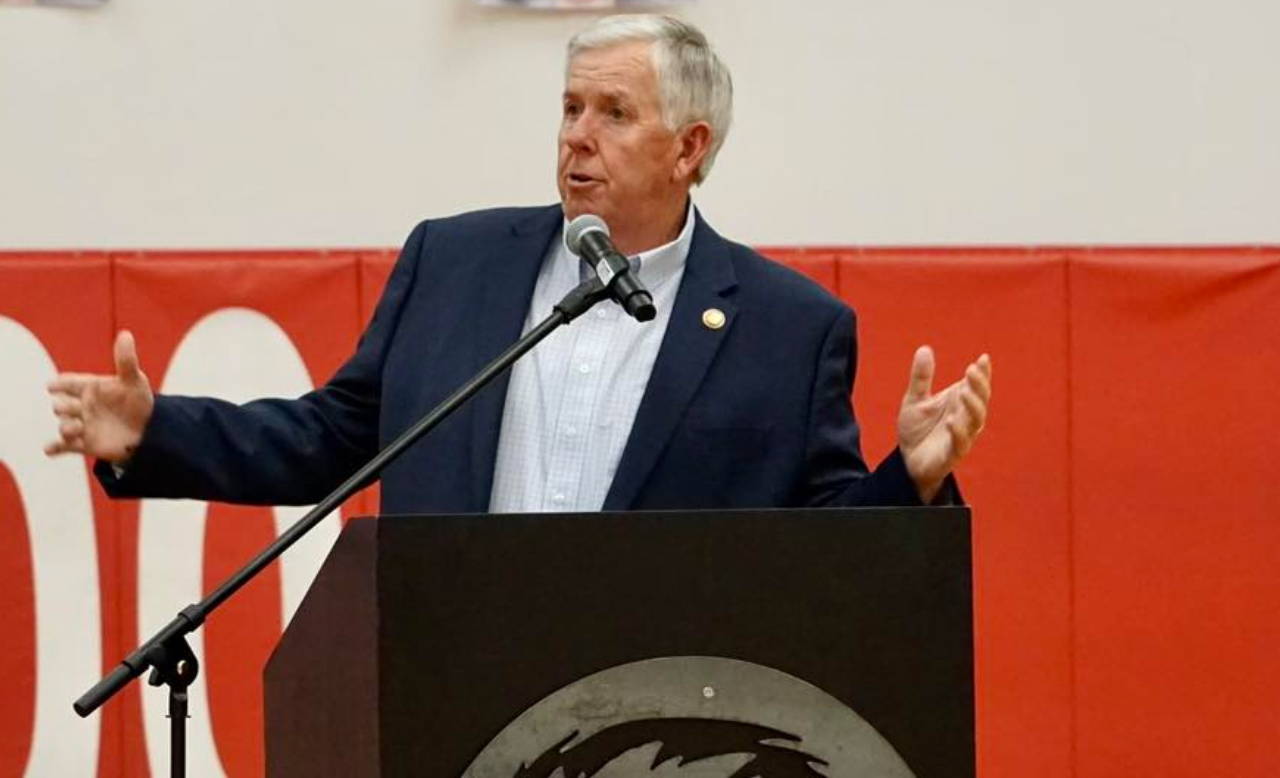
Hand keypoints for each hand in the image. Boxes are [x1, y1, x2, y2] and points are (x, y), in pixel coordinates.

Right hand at [45, 330, 154, 462]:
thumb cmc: (137, 401)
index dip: (60, 384)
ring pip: (64, 426)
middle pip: (62, 405)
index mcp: (89, 387)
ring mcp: (81, 425)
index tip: (54, 386)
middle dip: (64, 407)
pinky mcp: (84, 444)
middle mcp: (81, 406)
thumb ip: (126, 360)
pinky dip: (55, 448)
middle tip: (76, 408)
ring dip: (66, 428)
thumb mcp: (134, 381)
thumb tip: (125, 334)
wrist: (147, 431)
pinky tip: (49, 449)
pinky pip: (63, 447)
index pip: (68, 383)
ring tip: (76, 428)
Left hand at [897, 346, 991, 502]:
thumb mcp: (915, 399)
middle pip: (980, 399)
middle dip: (979, 384)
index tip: (983, 358)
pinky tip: (952, 420)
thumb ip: (921, 377)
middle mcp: (965, 417)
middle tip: (972, 369)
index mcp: (959, 402)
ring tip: (963, 392)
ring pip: (976, 420)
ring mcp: (962, 435)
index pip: (976, 385)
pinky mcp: (953, 453)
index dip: (983, 373)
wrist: (907, 460)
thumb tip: (924, 349)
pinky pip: (960, 443)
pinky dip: (958, 431)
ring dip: (972, 405)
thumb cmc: (917, 429)